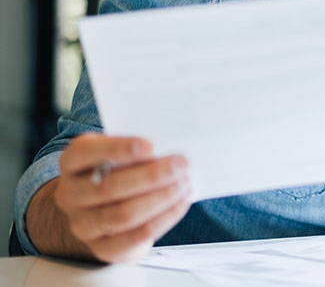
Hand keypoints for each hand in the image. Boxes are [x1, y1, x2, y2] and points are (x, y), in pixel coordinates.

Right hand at [53, 133, 191, 262]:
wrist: (103, 208)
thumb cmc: (117, 170)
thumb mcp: (119, 152)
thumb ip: (135, 148)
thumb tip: (168, 147)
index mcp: (71, 162)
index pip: (85, 153)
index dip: (118, 149)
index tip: (151, 146)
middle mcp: (70, 194)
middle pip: (109, 187)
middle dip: (151, 175)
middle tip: (181, 165)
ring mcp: (82, 224)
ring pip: (124, 214)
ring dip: (161, 198)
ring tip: (184, 184)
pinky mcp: (102, 248)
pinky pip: (134, 237)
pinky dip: (163, 219)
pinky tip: (180, 203)